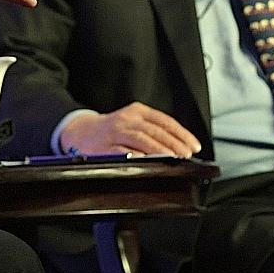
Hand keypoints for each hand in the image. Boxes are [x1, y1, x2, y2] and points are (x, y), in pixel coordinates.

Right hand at [60, 103, 201, 157]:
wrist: (80, 131)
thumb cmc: (111, 129)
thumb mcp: (132, 120)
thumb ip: (153, 129)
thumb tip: (180, 145)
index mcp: (137, 111)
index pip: (165, 121)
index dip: (182, 134)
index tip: (193, 145)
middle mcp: (126, 119)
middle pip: (155, 130)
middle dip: (174, 144)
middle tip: (186, 154)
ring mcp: (115, 132)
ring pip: (142, 139)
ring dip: (159, 149)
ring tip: (173, 158)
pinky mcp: (105, 147)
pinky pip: (124, 152)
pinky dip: (137, 156)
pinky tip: (148, 161)